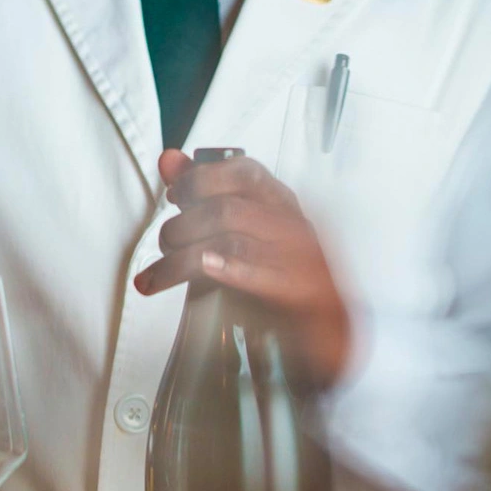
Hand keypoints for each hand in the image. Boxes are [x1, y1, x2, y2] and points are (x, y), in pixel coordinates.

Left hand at [134, 149, 351, 389]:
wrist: (328, 331)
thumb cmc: (278, 272)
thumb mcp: (237, 228)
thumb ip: (202, 191)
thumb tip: (169, 160)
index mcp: (280, 202)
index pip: (244, 171)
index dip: (201, 178)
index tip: (173, 195)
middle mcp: (293, 224)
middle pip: (228, 210)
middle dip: (183, 227)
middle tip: (165, 244)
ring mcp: (303, 259)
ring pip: (233, 243)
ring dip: (185, 259)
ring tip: (161, 273)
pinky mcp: (304, 296)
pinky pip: (264, 277)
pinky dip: (231, 271)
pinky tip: (207, 270)